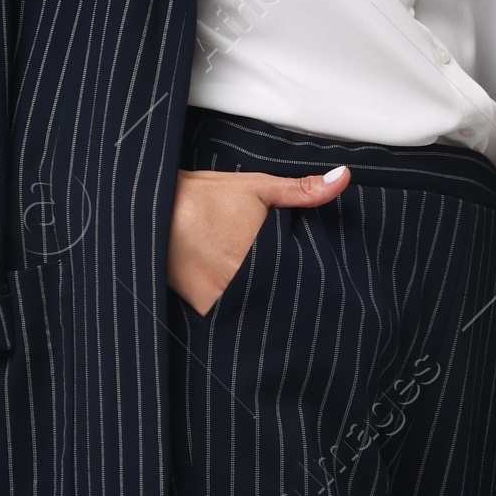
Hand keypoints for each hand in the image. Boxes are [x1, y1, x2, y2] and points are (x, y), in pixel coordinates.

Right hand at [167, 163, 348, 311]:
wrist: (153, 208)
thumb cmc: (202, 196)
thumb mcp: (258, 187)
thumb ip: (303, 190)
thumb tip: (343, 178)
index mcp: (265, 255)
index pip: (301, 280)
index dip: (309, 279)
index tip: (312, 276)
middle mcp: (243, 282)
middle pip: (281, 298)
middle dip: (288, 293)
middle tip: (287, 282)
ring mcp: (221, 298)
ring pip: (258, 310)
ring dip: (265, 304)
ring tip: (267, 291)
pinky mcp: (202, 307)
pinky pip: (229, 317)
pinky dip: (238, 312)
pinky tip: (241, 298)